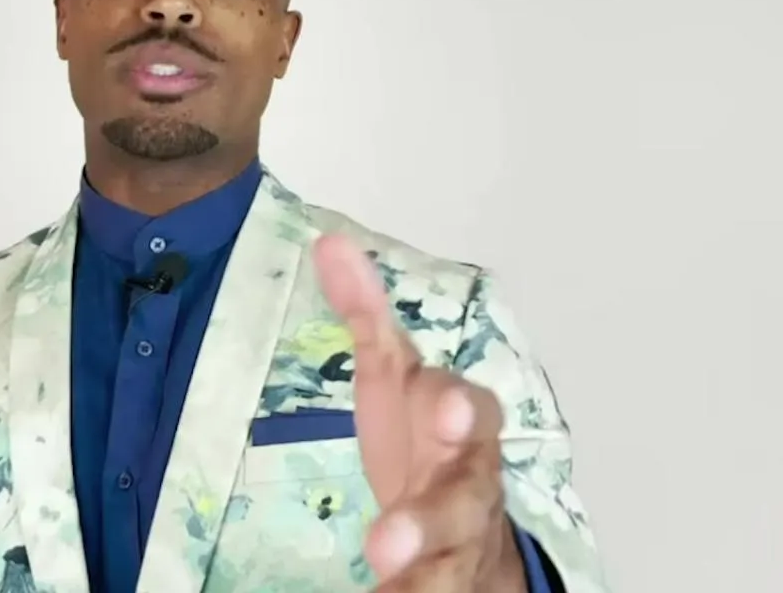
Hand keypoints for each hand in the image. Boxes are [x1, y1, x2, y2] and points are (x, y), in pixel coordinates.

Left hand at [313, 234, 525, 592]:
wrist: (468, 515)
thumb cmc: (427, 435)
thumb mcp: (395, 376)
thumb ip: (367, 316)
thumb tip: (330, 243)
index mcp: (459, 424)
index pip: (469, 410)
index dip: (458, 407)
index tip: (440, 408)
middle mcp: (470, 482)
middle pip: (465, 498)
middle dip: (433, 514)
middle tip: (388, 540)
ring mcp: (463, 538)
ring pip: (455, 557)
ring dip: (421, 572)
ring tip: (382, 585)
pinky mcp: (450, 576)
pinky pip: (436, 590)